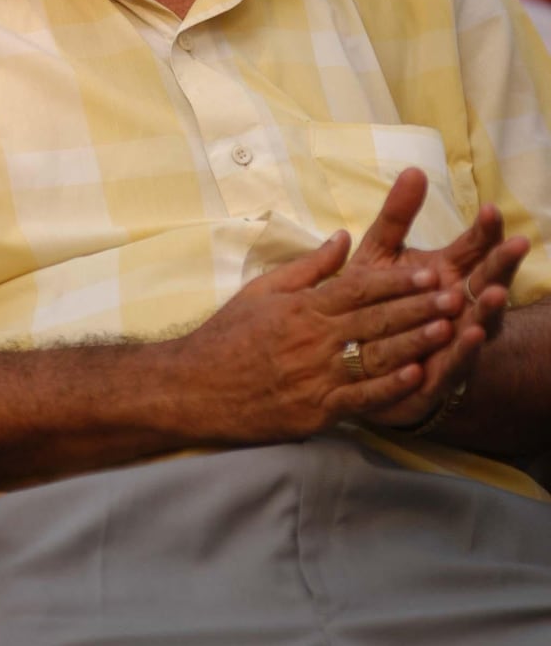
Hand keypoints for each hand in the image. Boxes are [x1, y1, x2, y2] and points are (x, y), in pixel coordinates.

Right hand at [177, 231, 463, 444]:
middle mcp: (312, 338)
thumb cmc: (227, 335)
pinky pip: (359, 397)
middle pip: (375, 319)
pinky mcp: (314, 410)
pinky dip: (389, 387)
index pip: (359, 288)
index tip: (428, 273)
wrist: (194, 387)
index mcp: (302, 306)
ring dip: (414, 342)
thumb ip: (307, 266)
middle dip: (418, 307)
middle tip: (453, 295)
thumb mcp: (261, 290)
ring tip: (447, 329)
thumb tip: (341, 237)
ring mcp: (315, 375)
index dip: (398, 282)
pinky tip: (416, 375)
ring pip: (375, 356)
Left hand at [347, 168, 529, 427]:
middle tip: (518, 243)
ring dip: (490, 307)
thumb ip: (398, 215)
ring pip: (480, 320)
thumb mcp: (381, 252)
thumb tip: (415, 170)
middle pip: (486, 280)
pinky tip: (473, 333)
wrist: (361, 360)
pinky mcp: (441, 372)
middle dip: (501, 263)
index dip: (483, 230)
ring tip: (496, 291)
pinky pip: (457, 360)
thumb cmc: (376, 300)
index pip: (473, 247)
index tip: (490, 209)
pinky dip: (466, 348)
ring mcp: (455, 337)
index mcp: (447, 272)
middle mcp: (460, 303)